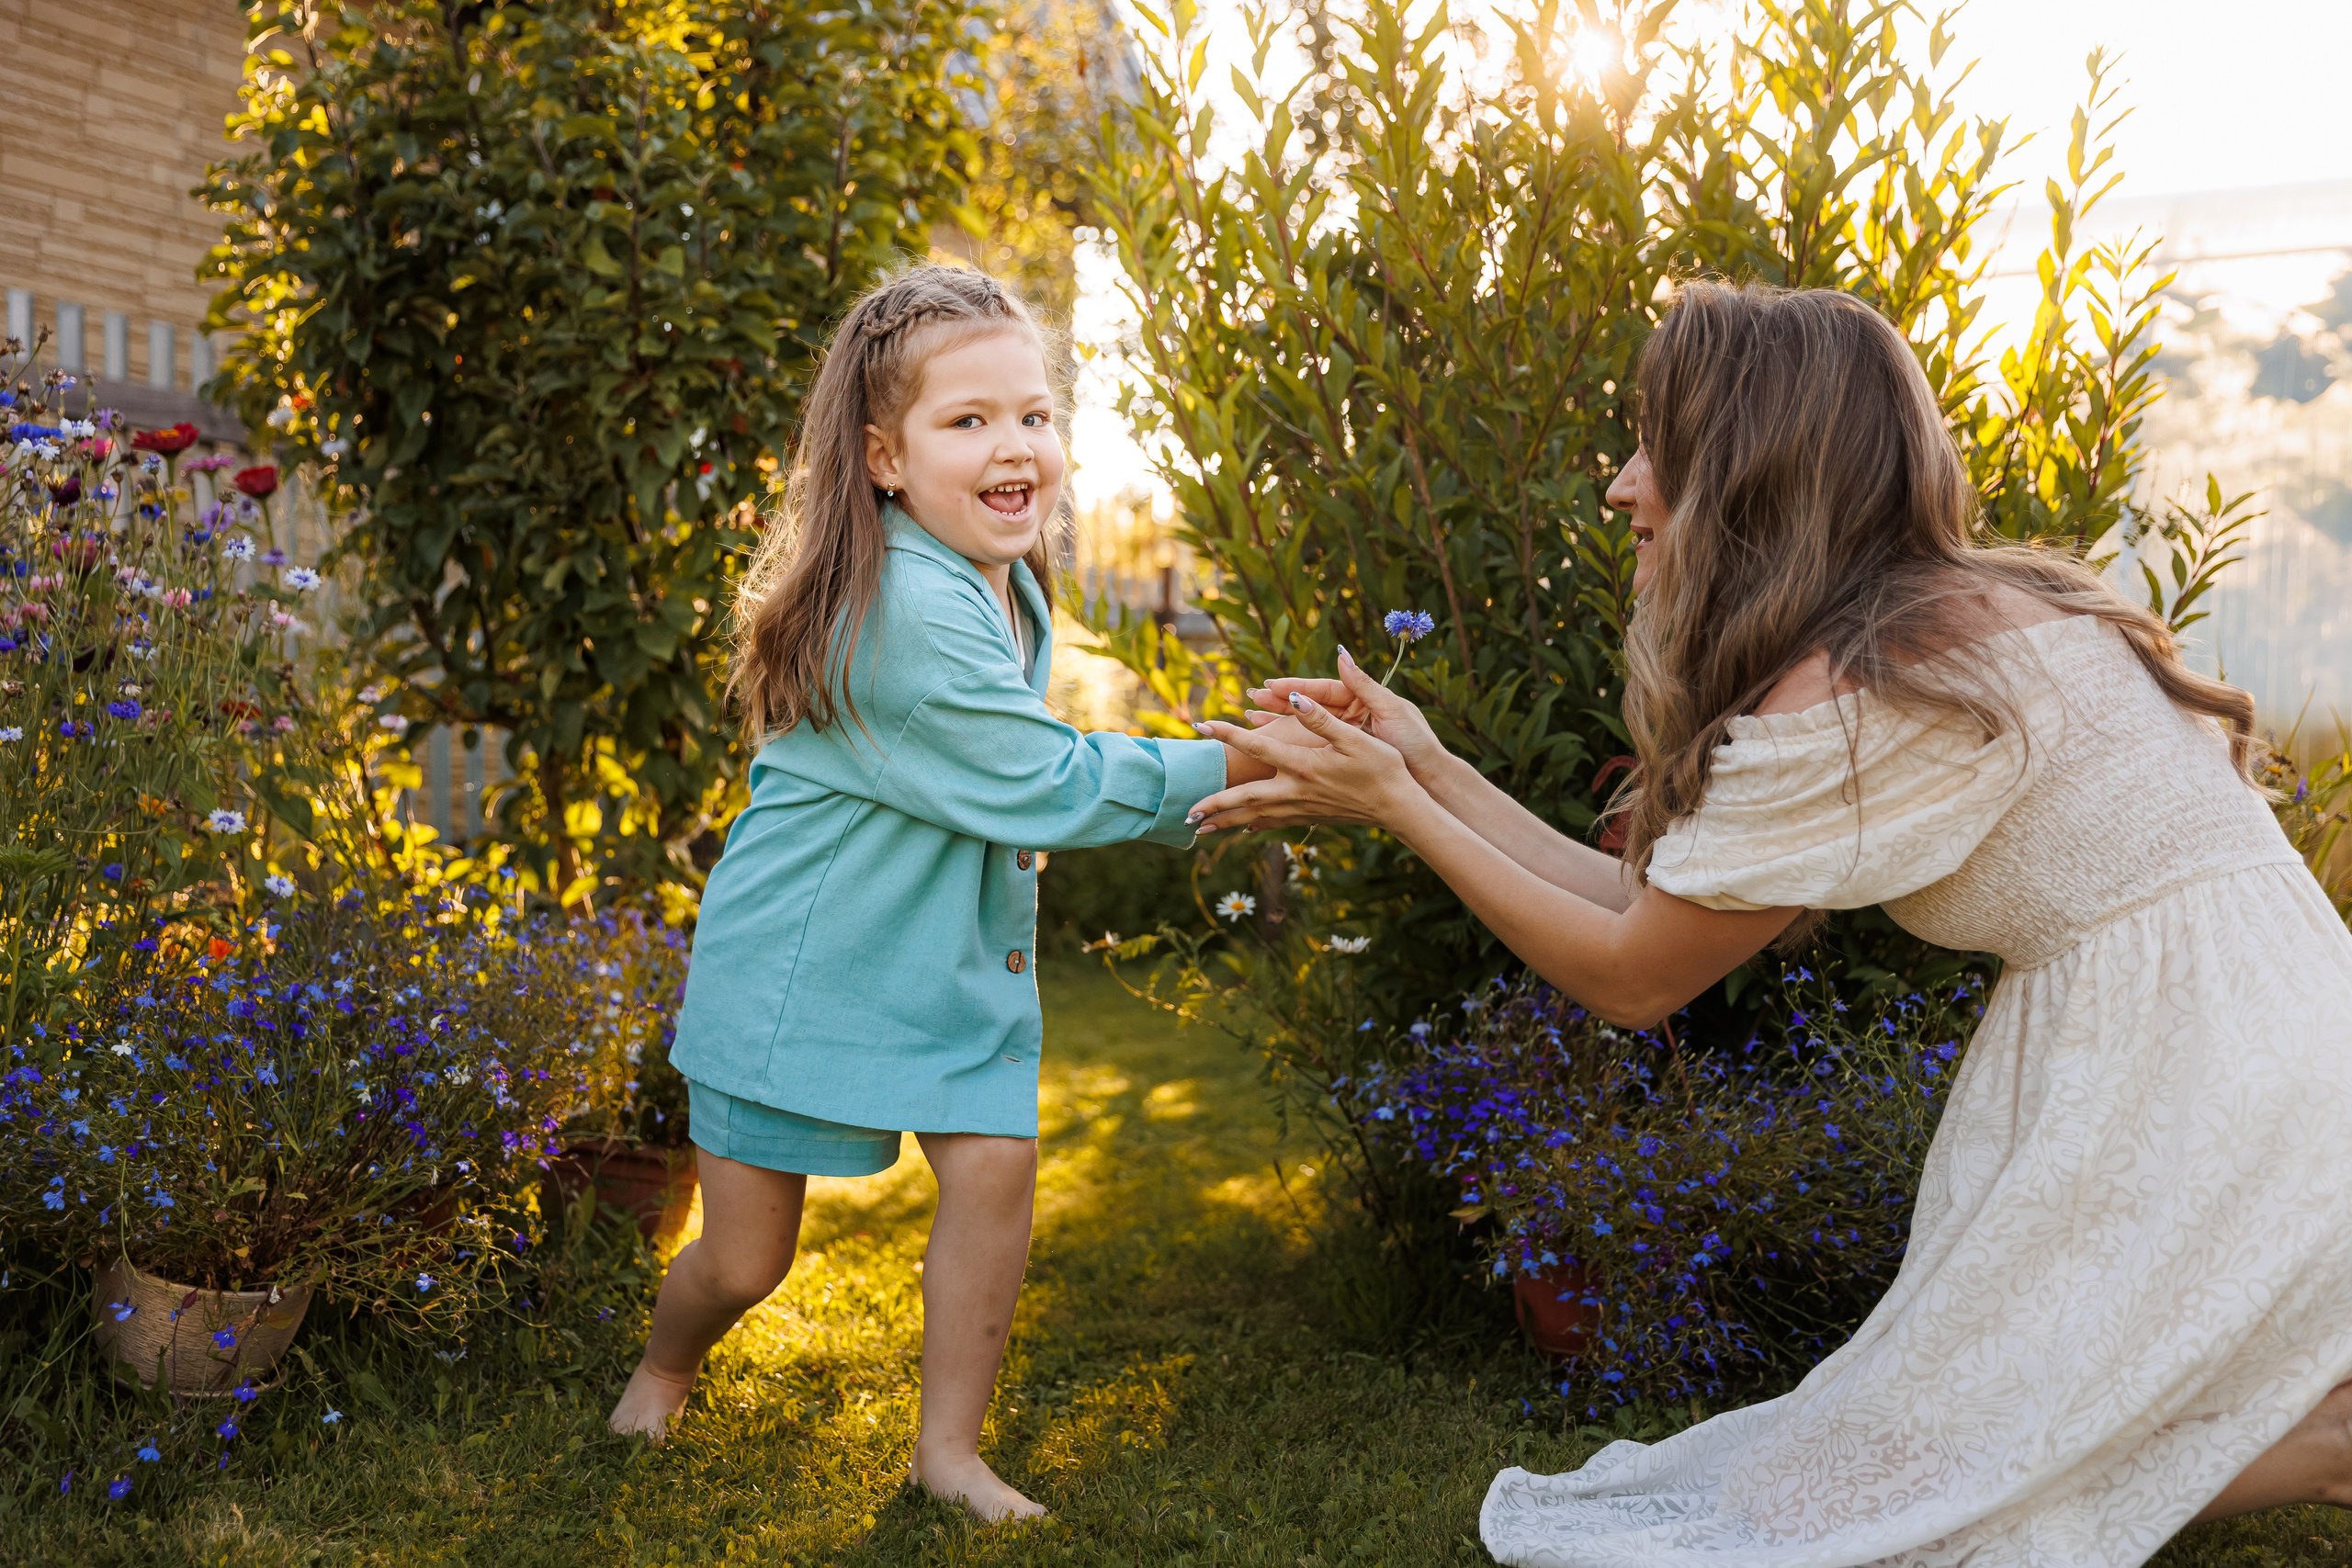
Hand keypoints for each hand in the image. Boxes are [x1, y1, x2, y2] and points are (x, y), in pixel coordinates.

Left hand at [1188, 689, 1426, 832]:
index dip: (1227, 734)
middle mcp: (1295, 791)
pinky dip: (1254, 825)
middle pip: (1244, 800)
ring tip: (1200, 828)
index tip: (1200, 726)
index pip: (1256, 748)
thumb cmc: (1382, 769)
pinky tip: (1245, 829)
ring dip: (1226, 822)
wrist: (1400, 808)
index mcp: (1302, 766)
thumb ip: (1320, 718)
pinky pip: (1274, 823)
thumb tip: (1294, 696)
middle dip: (1213, 805)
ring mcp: (1302, 809)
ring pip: (1255, 818)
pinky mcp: (1312, 818)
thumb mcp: (1354, 738)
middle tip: (1185, 812)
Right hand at [1244, 647, 1449, 785]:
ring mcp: (1347, 735)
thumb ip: (1364, 684)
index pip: (1324, 690)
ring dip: (1280, 721)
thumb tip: (1340, 653)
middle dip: (1280, 702)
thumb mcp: (1391, 710)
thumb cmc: (1415, 743)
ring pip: (1306, 725)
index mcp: (1363, 698)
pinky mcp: (1345, 755)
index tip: (1271, 686)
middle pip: (1310, 705)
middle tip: (1252, 699)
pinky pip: (1312, 746)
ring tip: (1252, 717)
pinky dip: (1291, 743)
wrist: (1429, 779)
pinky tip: (1270, 742)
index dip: (1296, 688)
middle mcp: (1352, 714)